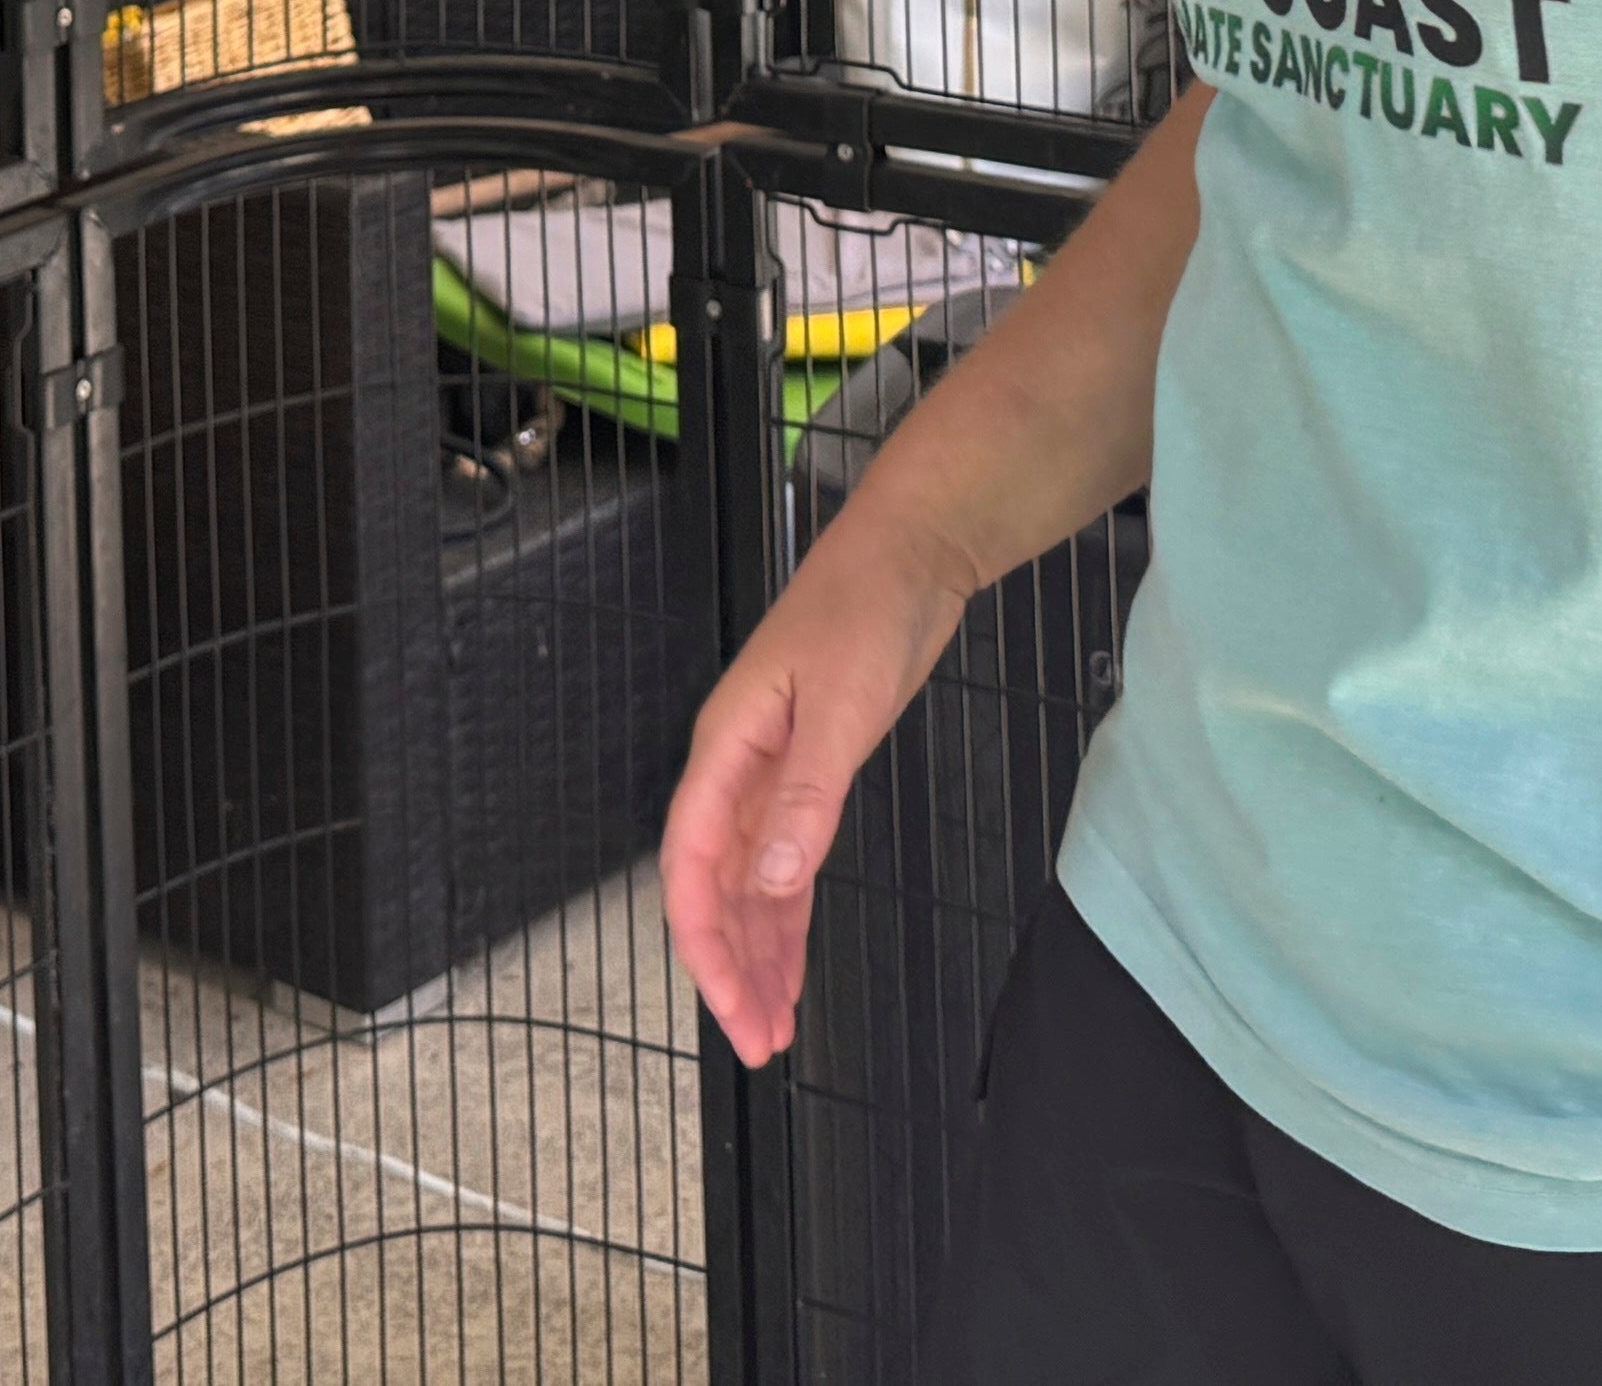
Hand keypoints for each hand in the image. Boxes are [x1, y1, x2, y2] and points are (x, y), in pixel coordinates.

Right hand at [657, 513, 969, 1061]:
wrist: (909, 558)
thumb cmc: (866, 612)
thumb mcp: (842, 707)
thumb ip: (807, 796)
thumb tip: (772, 881)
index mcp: (726, 750)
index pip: (691, 866)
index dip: (704, 943)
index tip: (728, 1006)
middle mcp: (737, 773)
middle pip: (714, 891)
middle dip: (730, 970)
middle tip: (759, 1042)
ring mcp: (770, 778)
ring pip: (749, 890)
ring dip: (757, 957)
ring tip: (773, 1027)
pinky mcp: (809, 780)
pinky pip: (785, 869)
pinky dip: (786, 921)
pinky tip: (792, 967)